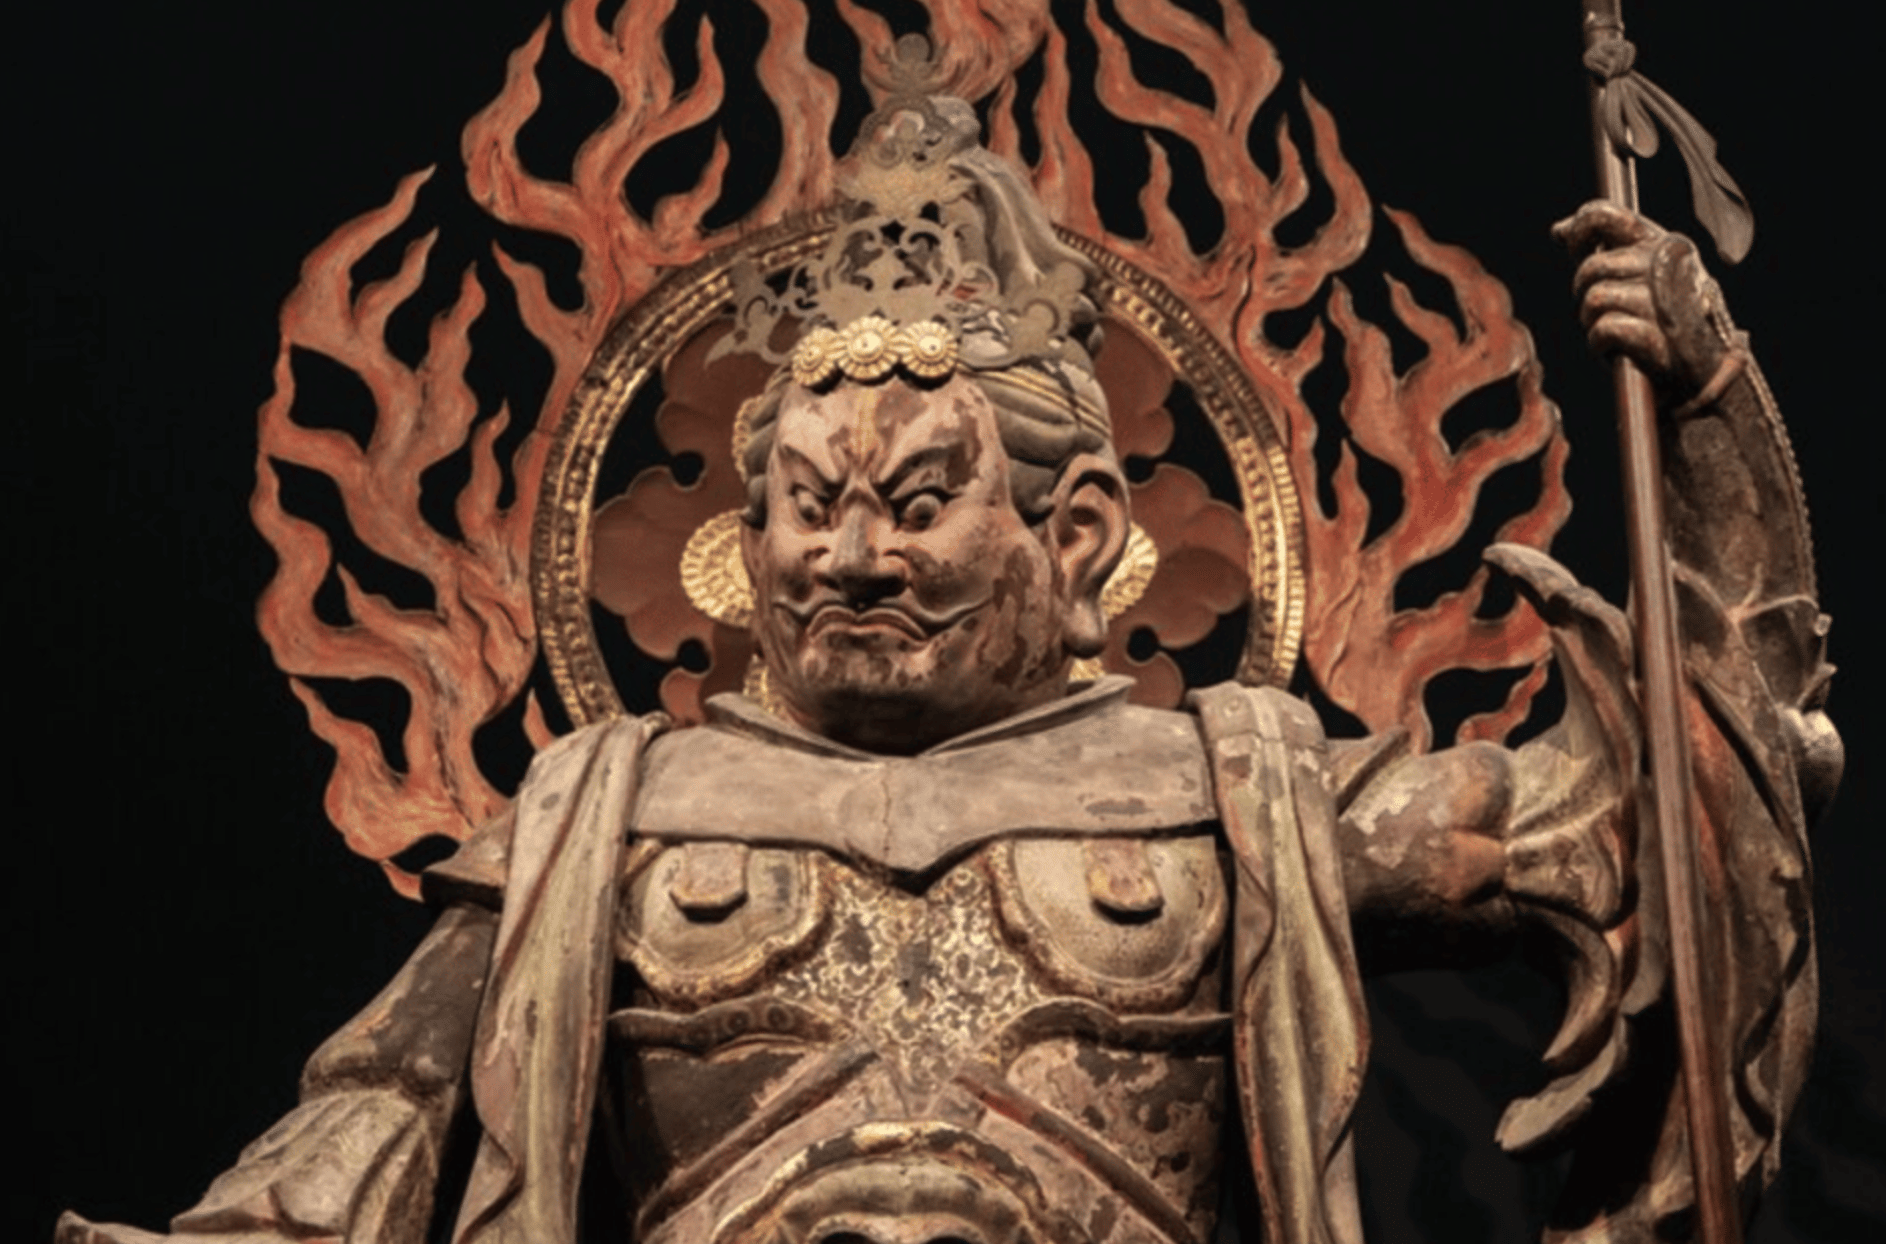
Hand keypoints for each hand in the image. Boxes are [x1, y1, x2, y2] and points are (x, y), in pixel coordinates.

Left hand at [1553, 201, 1734, 402]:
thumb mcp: (1644, 270)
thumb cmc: (1667, 315)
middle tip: (1608, 310)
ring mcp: (1663, 299)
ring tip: (1618, 330)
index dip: (1579, 231)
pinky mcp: (1657, 335)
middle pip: (1591, 267)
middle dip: (1587, 292)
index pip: (1606, 216)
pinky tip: (1618, 349)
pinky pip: (1603, 329)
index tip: (1575, 249)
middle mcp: (1667, 264)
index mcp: (1666, 243)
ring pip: (1594, 299)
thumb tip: (1559, 230)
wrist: (1706, 367)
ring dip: (1594, 322)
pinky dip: (1601, 343)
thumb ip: (1606, 245)